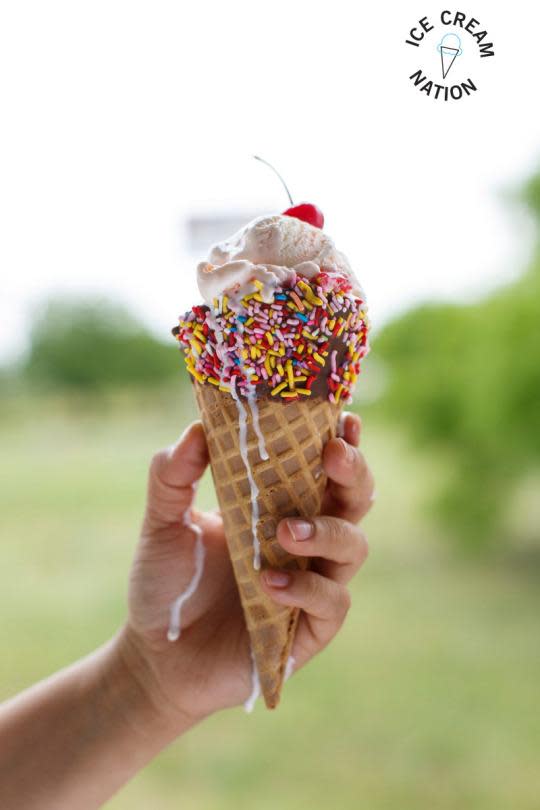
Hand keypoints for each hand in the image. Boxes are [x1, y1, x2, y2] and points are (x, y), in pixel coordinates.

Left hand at [120, 412, 373, 730]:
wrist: (156, 655)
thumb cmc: (167, 582)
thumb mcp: (162, 524)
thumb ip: (172, 477)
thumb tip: (197, 430)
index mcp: (279, 504)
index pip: (323, 465)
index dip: (341, 438)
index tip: (343, 415)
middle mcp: (305, 539)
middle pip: (355, 497)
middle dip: (354, 472)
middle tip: (332, 455)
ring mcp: (312, 582)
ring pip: (353, 546)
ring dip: (327, 531)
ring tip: (284, 531)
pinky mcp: (310, 628)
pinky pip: (332, 603)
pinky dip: (306, 590)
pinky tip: (268, 585)